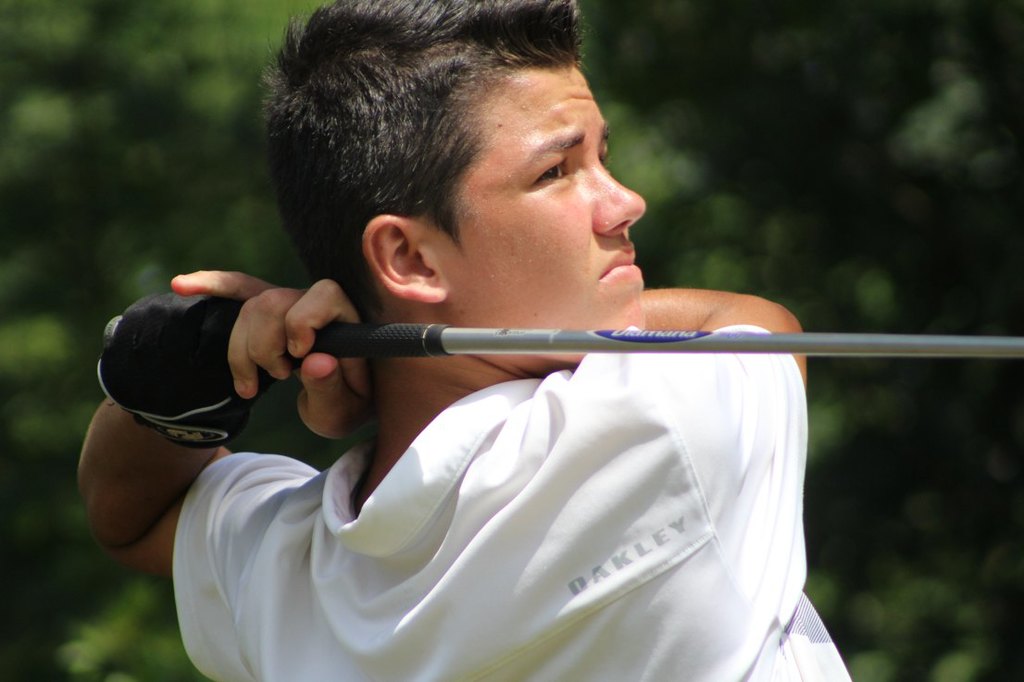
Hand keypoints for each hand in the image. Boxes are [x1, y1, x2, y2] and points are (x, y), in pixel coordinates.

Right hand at [172, 271, 372, 437]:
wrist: (344, 404)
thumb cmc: (348, 408)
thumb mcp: (344, 412)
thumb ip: (331, 388)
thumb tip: (315, 361)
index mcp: (346, 320)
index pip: (324, 295)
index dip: (303, 322)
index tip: (300, 356)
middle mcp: (318, 304)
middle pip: (274, 302)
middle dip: (264, 346)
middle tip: (281, 376)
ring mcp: (292, 304)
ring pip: (250, 308)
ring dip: (242, 349)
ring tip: (254, 383)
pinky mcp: (270, 312)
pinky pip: (240, 288)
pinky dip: (213, 285)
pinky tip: (181, 285)